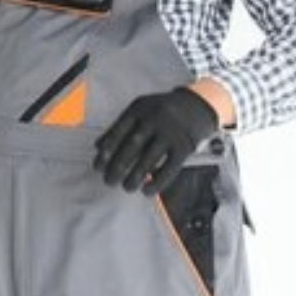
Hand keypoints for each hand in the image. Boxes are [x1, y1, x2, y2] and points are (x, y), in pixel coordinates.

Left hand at [93, 86, 219, 194]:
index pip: (118, 133)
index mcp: (139, 109)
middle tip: (108, 181)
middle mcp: (154, 120)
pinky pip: (168, 169)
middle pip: (131, 147)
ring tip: (126, 187)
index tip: (98, 167)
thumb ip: (120, 125)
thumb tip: (98, 146)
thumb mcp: (140, 109)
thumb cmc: (162, 109)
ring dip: (134, 178)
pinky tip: (146, 191)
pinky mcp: (184, 147)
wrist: (197, 104)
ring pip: (148, 160)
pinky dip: (156, 183)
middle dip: (117, 167)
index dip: (106, 152)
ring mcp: (170, 133)